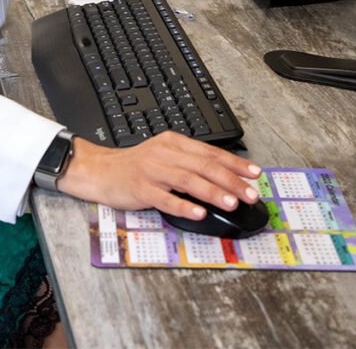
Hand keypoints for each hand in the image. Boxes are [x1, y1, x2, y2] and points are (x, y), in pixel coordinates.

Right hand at [57, 131, 261, 220]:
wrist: (101, 170)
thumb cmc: (136, 167)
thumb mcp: (164, 156)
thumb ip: (190, 163)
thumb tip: (224, 177)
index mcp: (173, 143)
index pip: (210, 152)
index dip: (235, 163)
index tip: (254, 174)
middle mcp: (165, 154)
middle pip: (203, 165)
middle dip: (230, 180)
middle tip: (249, 194)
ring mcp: (152, 171)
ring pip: (188, 180)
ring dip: (212, 192)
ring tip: (231, 202)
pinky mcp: (141, 189)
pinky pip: (165, 198)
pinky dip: (183, 206)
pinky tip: (198, 213)